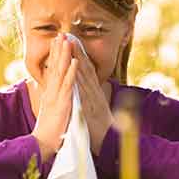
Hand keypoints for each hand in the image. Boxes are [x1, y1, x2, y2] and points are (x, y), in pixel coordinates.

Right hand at [31, 34, 78, 162]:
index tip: (57, 41)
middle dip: (58, 50)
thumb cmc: (49, 131)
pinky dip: (72, 72)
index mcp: (50, 94)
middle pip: (55, 67)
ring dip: (64, 55)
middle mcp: (51, 92)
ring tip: (67, 40)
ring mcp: (56, 97)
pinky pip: (68, 86)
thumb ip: (52, 100)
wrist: (42, 145)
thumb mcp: (50, 112)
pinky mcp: (63, 104)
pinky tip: (75, 61)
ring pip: (61, 72)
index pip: (52, 70)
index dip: (55, 55)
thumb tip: (51, 93)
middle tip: (61, 34)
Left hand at [69, 38, 114, 155]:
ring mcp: (93, 98)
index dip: (78, 55)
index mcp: (93, 92)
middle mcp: (94, 92)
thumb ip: (90, 97)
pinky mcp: (91, 107)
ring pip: (84, 75)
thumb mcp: (94, 109)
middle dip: (77, 51)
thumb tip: (87, 88)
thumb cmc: (100, 128)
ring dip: (78, 59)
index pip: (85, 70)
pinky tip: (76, 68)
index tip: (70, 41)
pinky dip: (80, 78)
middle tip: (68, 35)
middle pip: (84, 68)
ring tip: (71, 44)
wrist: (109, 144)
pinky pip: (84, 91)